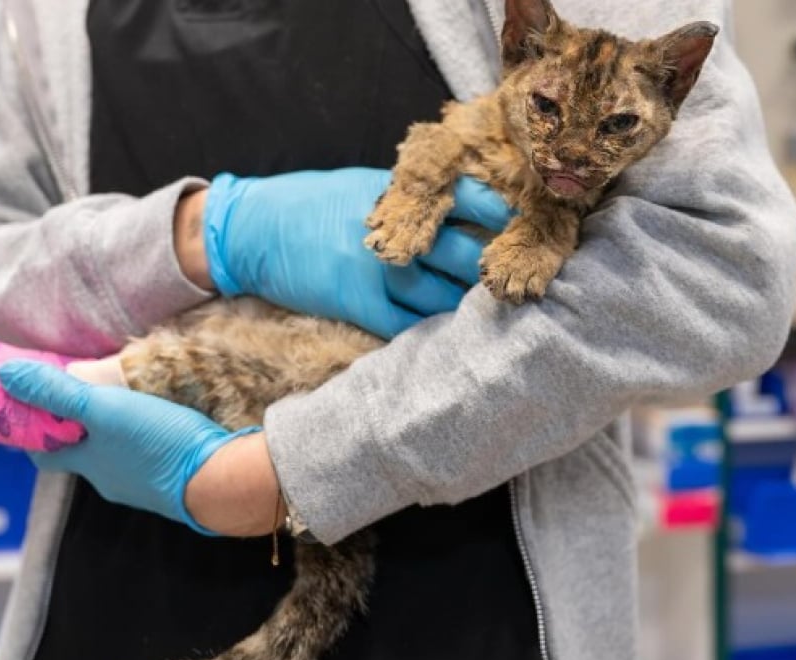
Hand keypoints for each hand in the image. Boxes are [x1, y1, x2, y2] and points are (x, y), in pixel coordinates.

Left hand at [0, 360, 256, 534]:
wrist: (223, 481)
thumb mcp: (104, 410)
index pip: (44, 453)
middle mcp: (112, 481)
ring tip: (124, 400)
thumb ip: (58, 393)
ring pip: (119, 456)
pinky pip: (152, 458)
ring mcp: (146, 485)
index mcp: (89, 465)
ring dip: (116, 433)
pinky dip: (148, 440)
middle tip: (83, 391)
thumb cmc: (159, 445)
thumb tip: (6, 374)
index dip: (34, 430)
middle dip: (78, 426)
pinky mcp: (177, 481)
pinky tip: (162, 421)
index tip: (31, 404)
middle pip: (83, 453)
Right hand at [201, 168, 512, 337]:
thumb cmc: (317, 202)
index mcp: (406, 192)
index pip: (478, 202)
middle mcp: (398, 232)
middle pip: (469, 256)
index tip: (541, 233)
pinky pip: (407, 326)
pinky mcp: (358, 303)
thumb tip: (476, 209)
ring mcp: (378, 272)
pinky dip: (430, 334)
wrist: (255, 228)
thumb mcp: (371, 184)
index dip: (511, 221)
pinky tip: (449, 338)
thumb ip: (420, 198)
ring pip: (444, 299)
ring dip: (470, 311)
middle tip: (526, 286)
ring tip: (494, 320)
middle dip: (499, 273)